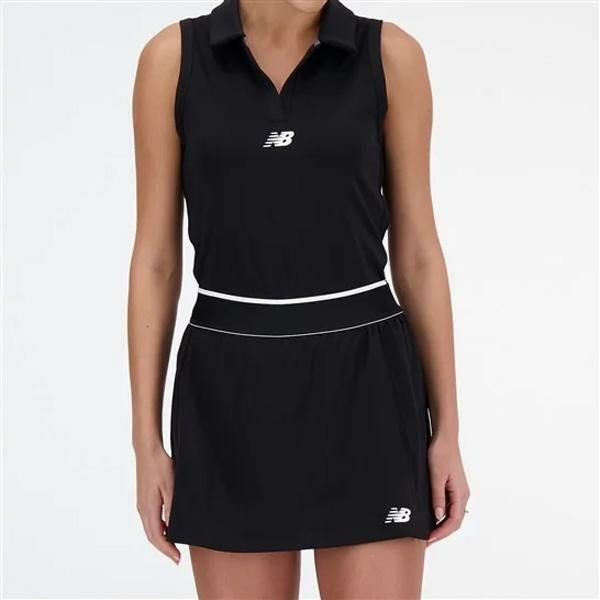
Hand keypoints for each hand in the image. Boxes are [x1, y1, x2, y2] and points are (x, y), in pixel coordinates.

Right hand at [135, 445, 180, 563]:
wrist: (147, 451)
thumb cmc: (160, 466)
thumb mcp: (171, 486)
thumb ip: (172, 508)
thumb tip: (174, 527)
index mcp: (149, 508)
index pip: (157, 536)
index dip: (167, 550)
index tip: (177, 559)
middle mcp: (142, 509)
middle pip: (152, 536)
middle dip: (164, 548)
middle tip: (176, 557)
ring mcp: (141, 504)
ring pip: (150, 528)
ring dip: (161, 539)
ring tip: (174, 545)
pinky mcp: (144, 499)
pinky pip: (150, 520)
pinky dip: (158, 528)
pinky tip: (168, 527)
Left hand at [426, 434, 469, 544]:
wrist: (444, 437)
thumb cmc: (441, 453)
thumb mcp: (436, 476)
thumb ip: (437, 497)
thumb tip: (438, 517)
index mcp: (461, 494)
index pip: (453, 521)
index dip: (441, 533)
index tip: (429, 540)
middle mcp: (462, 494)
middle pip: (454, 521)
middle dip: (441, 532)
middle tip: (425, 541)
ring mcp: (458, 490)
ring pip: (451, 514)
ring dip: (441, 525)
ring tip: (426, 532)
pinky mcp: (452, 486)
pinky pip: (449, 505)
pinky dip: (441, 514)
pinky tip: (430, 516)